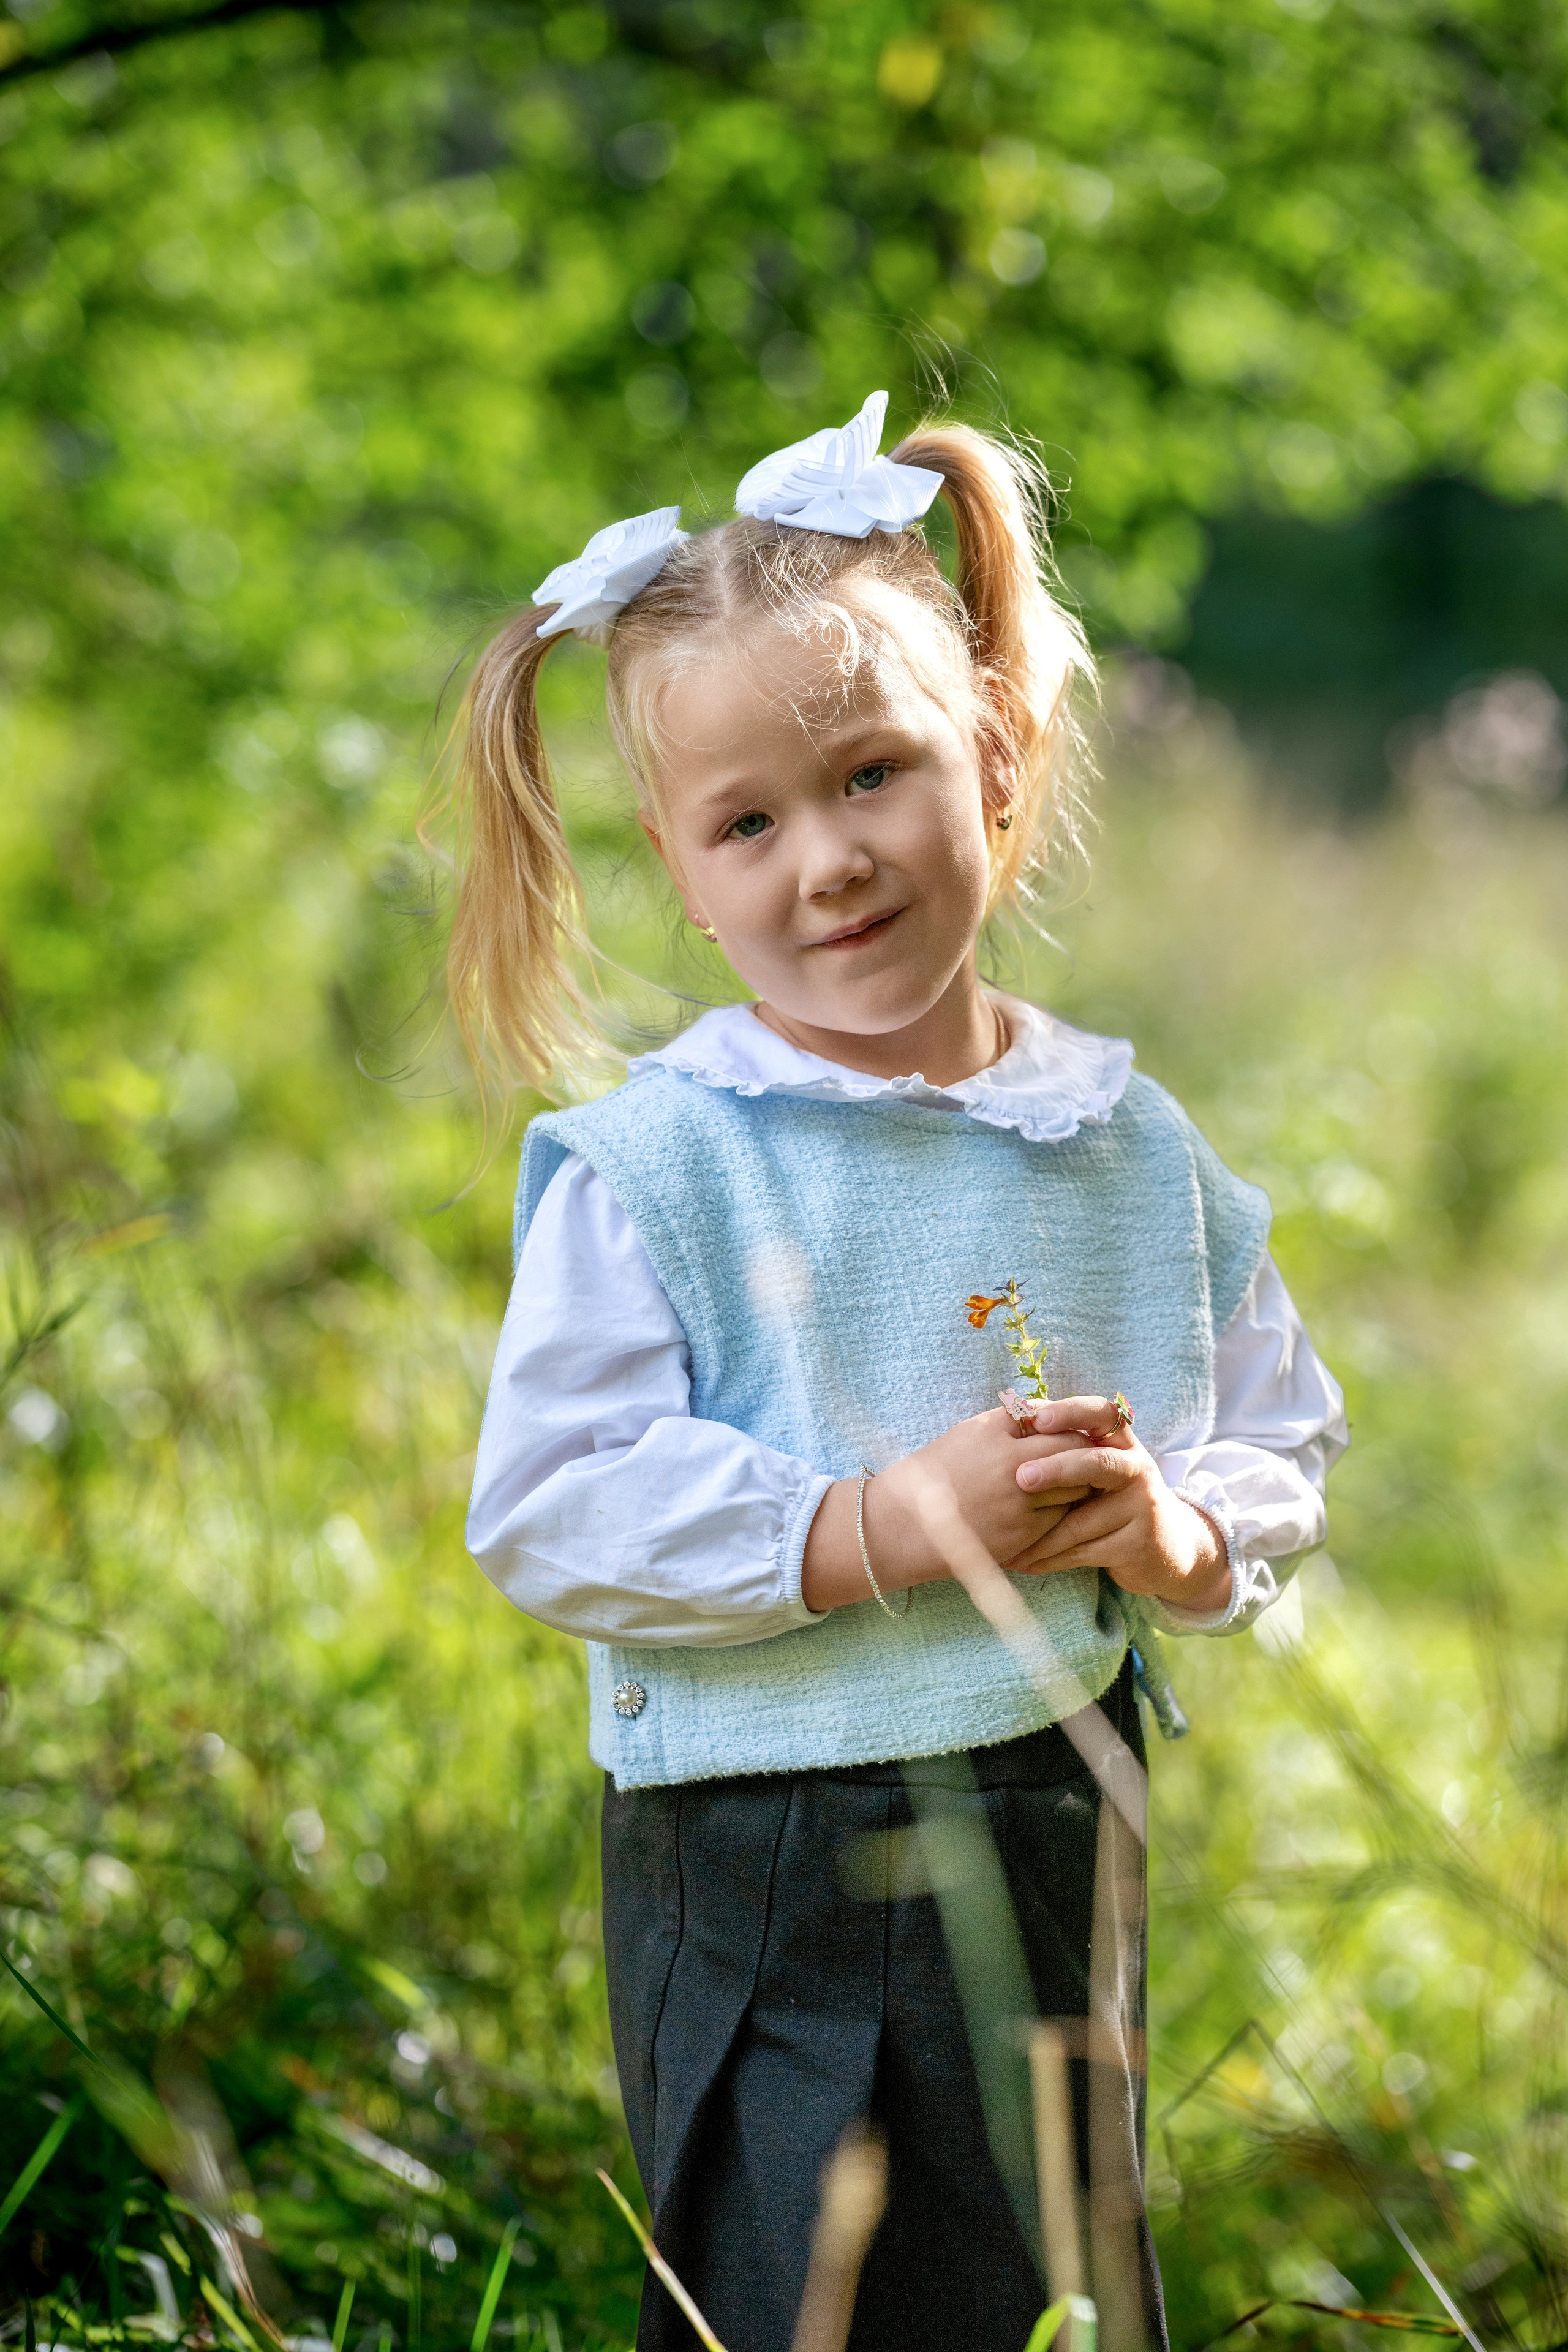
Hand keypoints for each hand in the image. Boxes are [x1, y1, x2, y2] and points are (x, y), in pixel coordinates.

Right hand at [800, 1407, 1092, 1613]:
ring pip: (1074, 1491)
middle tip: (1087, 1458)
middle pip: (1074, 1457)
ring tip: (1074, 1484)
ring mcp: (1020, 1506)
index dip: (1074, 1430)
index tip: (1076, 1433)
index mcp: (999, 1438)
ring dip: (1077, 1486)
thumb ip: (1013, 1420)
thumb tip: (1053, 1413)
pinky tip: (1052, 1509)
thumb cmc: (937, 1471)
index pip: (1061, 1427)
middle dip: (1083, 1457)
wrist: (904, 1525)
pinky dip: (1062, 1514)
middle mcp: (1013, 1470)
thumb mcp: (971, 1432)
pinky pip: (1060, 1520)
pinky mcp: (1022, 1537)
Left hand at [1005, 1395, 1232, 1614]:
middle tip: (1021, 1477)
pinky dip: (1049, 1559)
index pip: (1102, 1414)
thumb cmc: (1115, 1501)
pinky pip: (1084, 1553)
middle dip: (1057, 1469)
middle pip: (1097, 1463)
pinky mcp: (1138, 1545)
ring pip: (1081, 1521)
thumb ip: (1070, 1451)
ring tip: (1004, 1544)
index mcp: (1123, 1443)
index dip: (1071, 1412)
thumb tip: (1011, 1422)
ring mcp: (1142, 1508)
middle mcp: (1137, 1469)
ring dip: (1038, 1536)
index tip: (1037, 1418)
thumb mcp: (1100, 1470)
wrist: (1168, 1548)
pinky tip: (1024, 1563)